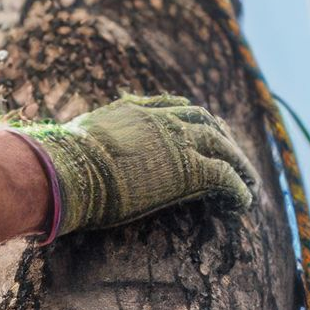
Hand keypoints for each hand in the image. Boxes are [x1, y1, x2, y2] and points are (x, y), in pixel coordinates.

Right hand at [23, 94, 256, 236]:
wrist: (66, 169)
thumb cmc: (58, 164)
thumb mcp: (73, 142)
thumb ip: (82, 142)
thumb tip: (59, 154)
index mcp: (134, 110)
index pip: (172, 107)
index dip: (190, 118)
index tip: (201, 127)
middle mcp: (161, 120)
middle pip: (205, 121)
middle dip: (223, 136)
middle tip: (234, 153)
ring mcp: (178, 142)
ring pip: (223, 146)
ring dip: (240, 163)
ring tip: (251, 181)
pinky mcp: (190, 169)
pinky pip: (225, 176)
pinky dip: (239, 188)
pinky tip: (244, 202)